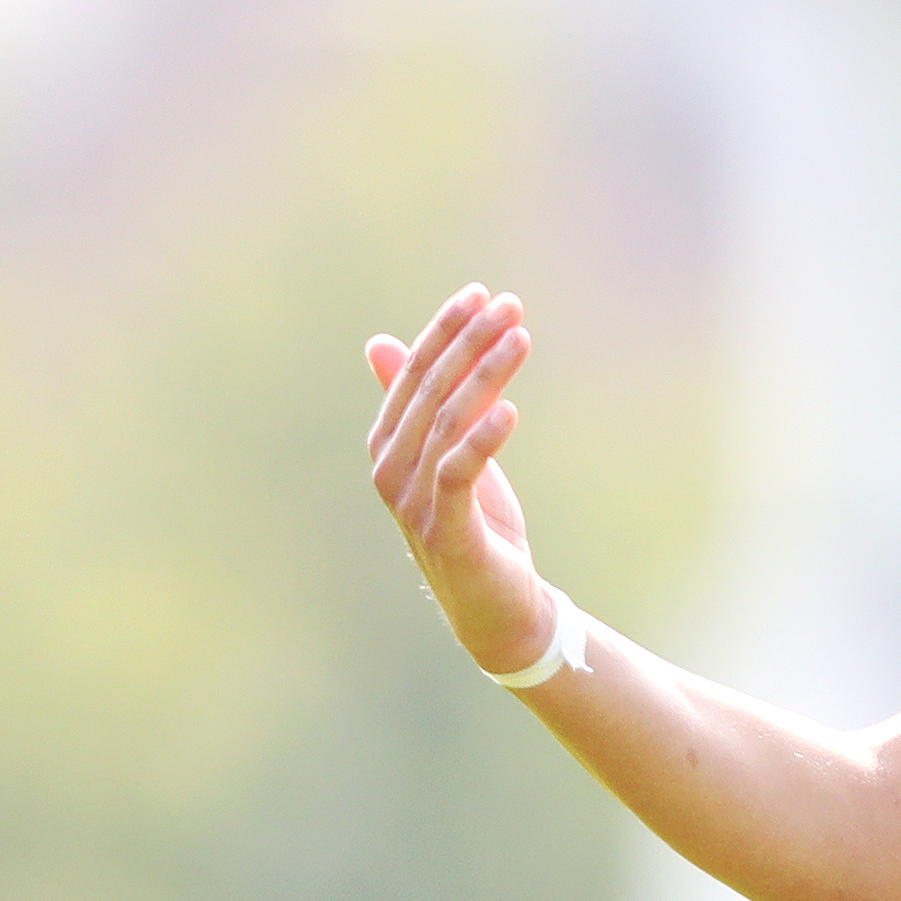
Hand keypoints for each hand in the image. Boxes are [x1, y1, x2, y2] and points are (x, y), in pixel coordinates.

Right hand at [366, 284, 552, 672]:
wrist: (494, 605)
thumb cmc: (474, 525)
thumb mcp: (450, 455)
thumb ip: (424, 403)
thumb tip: (379, 342)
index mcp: (388, 445)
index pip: (413, 375)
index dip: (445, 332)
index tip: (481, 294)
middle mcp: (391, 469)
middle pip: (431, 391)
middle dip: (471, 343)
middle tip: (511, 305)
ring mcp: (413, 502)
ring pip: (448, 424)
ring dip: (486, 377)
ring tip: (520, 339)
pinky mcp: (447, 530)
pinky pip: (460, 474)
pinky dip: (484, 439)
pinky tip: (511, 409)